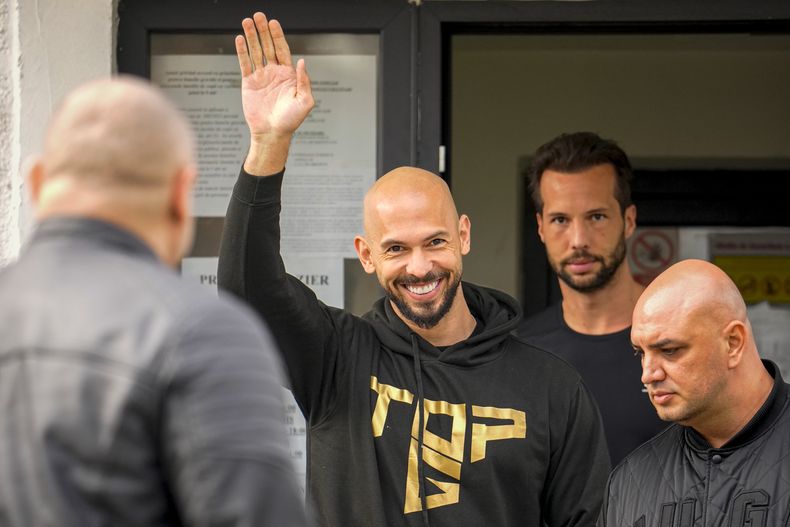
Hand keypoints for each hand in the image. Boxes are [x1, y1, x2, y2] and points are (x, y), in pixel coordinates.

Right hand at [236, 13, 313, 172]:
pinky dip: (242, 52)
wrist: (272, 134)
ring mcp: (261, 77)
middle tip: (258, 15)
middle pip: (268, 46)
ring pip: (255, 52)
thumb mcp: (305, 101)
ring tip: (246, 21)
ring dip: (251, 36)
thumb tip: (302, 61)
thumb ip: (304, 81)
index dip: (278, 36)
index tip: (273, 22)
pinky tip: (240, 39)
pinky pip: (245, 64)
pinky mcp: (249, 83)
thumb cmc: (291, 121)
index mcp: (289, 75)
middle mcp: (274, 73)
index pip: (282, 50)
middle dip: (263, 31)